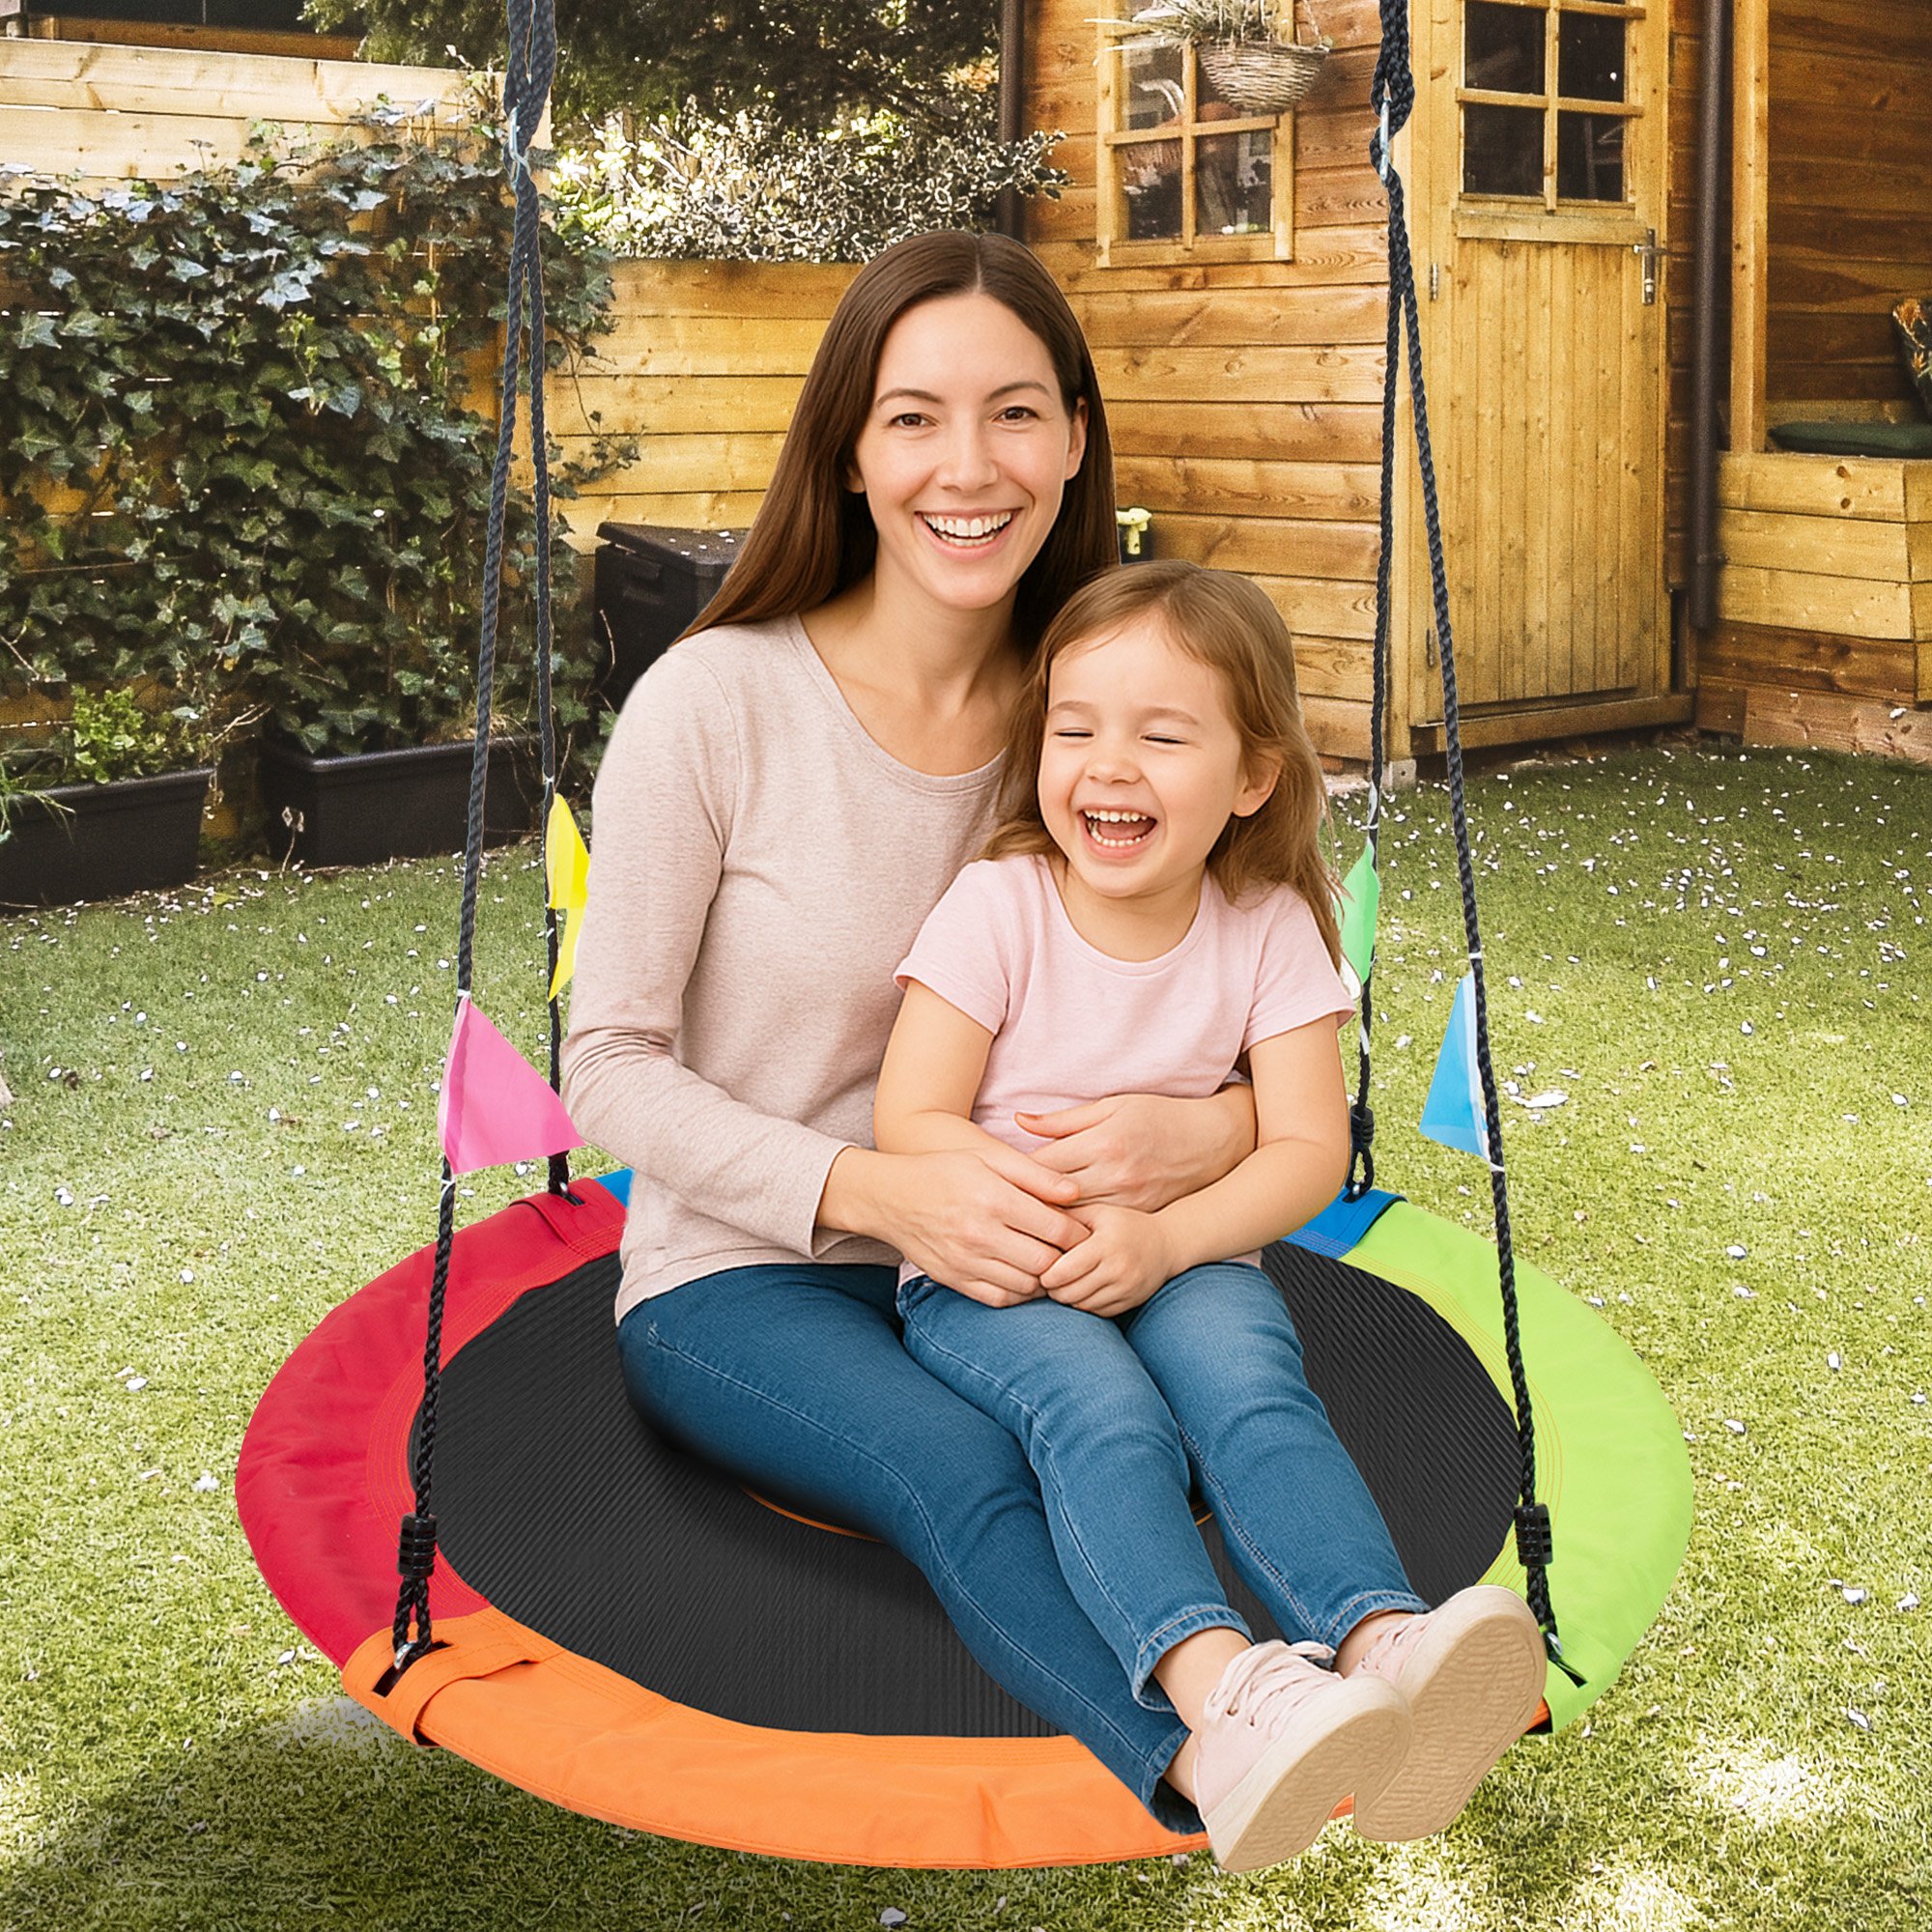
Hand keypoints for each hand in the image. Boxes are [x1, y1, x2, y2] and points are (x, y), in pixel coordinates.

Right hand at [863, 1145, 1088, 1308]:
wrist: (890, 1197)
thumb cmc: (945, 1170)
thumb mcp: (988, 1158)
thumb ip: (1035, 1174)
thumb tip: (1075, 1192)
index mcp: (994, 1198)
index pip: (1057, 1228)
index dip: (1079, 1233)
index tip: (1083, 1229)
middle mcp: (980, 1233)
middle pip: (1046, 1261)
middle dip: (1067, 1258)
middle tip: (1072, 1250)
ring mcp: (965, 1261)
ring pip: (1027, 1285)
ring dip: (1045, 1277)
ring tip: (1049, 1261)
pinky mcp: (954, 1279)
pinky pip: (1000, 1299)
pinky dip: (1020, 1292)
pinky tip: (1024, 1275)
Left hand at [1016, 1089, 1250, 1213]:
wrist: (1213, 1142)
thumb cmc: (1158, 1116)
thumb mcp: (1113, 1107)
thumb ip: (1063, 1120)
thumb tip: (1019, 1122)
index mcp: (1104, 1141)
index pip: (1045, 1166)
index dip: (1018, 1178)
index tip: (1000, 1182)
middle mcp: (1116, 1174)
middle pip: (1056, 1200)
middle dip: (1028, 1207)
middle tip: (1002, 1212)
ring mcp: (1131, 1199)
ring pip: (1076, 1223)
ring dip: (1051, 1227)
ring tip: (1024, 1229)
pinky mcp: (1141, 1216)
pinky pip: (1101, 1233)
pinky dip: (1080, 1236)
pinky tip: (1062, 1236)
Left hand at [1038, 1204, 1173, 1317]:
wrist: (1167, 1244)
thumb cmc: (1124, 1224)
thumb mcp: (1098, 1212)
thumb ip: (1068, 1216)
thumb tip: (1031, 1214)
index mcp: (1106, 1244)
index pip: (1065, 1270)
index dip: (1047, 1273)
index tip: (1042, 1268)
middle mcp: (1118, 1269)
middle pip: (1070, 1292)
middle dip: (1054, 1289)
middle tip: (1047, 1279)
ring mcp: (1126, 1289)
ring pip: (1082, 1305)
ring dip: (1068, 1298)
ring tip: (1062, 1285)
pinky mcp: (1130, 1303)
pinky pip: (1097, 1312)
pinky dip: (1084, 1305)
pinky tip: (1080, 1291)